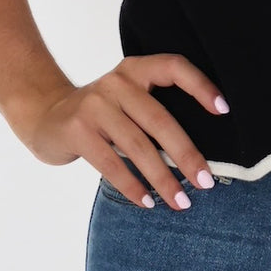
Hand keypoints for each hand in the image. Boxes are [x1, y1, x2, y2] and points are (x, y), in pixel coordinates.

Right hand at [17, 53, 230, 210]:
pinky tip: (147, 203)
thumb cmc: (102, 114)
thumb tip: (201, 154)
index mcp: (135, 70)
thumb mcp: (127, 100)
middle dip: (187, 155)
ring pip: (138, 147)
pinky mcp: (77, 131)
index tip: (224, 111)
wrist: (46, 116)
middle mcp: (116, 83)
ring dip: (162, 179)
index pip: (174, 67)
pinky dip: (132, 186)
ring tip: (180, 202)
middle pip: (160, 120)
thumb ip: (155, 111)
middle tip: (206, 182)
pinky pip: (111, 164)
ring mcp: (94, 106)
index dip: (201, 85)